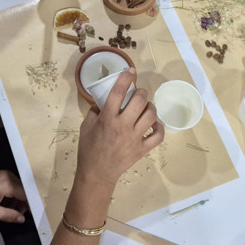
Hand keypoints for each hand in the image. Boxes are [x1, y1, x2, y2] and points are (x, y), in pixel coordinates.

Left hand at [0, 170, 29, 223]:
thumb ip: (9, 215)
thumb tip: (22, 219)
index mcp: (9, 184)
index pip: (27, 195)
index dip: (31, 205)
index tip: (32, 214)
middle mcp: (10, 176)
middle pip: (25, 190)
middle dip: (24, 203)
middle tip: (18, 214)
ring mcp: (6, 174)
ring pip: (19, 188)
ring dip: (18, 199)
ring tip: (10, 210)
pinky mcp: (2, 174)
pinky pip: (13, 184)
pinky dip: (13, 194)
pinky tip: (6, 202)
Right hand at [75, 68, 163, 190]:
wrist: (97, 174)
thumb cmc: (88, 150)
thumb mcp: (85, 127)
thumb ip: (94, 112)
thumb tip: (102, 102)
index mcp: (107, 119)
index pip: (118, 92)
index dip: (126, 78)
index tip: (131, 71)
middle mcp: (123, 126)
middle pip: (139, 101)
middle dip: (141, 92)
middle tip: (138, 94)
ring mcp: (134, 138)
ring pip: (150, 116)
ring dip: (150, 107)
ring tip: (146, 107)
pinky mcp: (142, 149)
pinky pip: (158, 136)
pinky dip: (159, 128)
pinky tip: (154, 125)